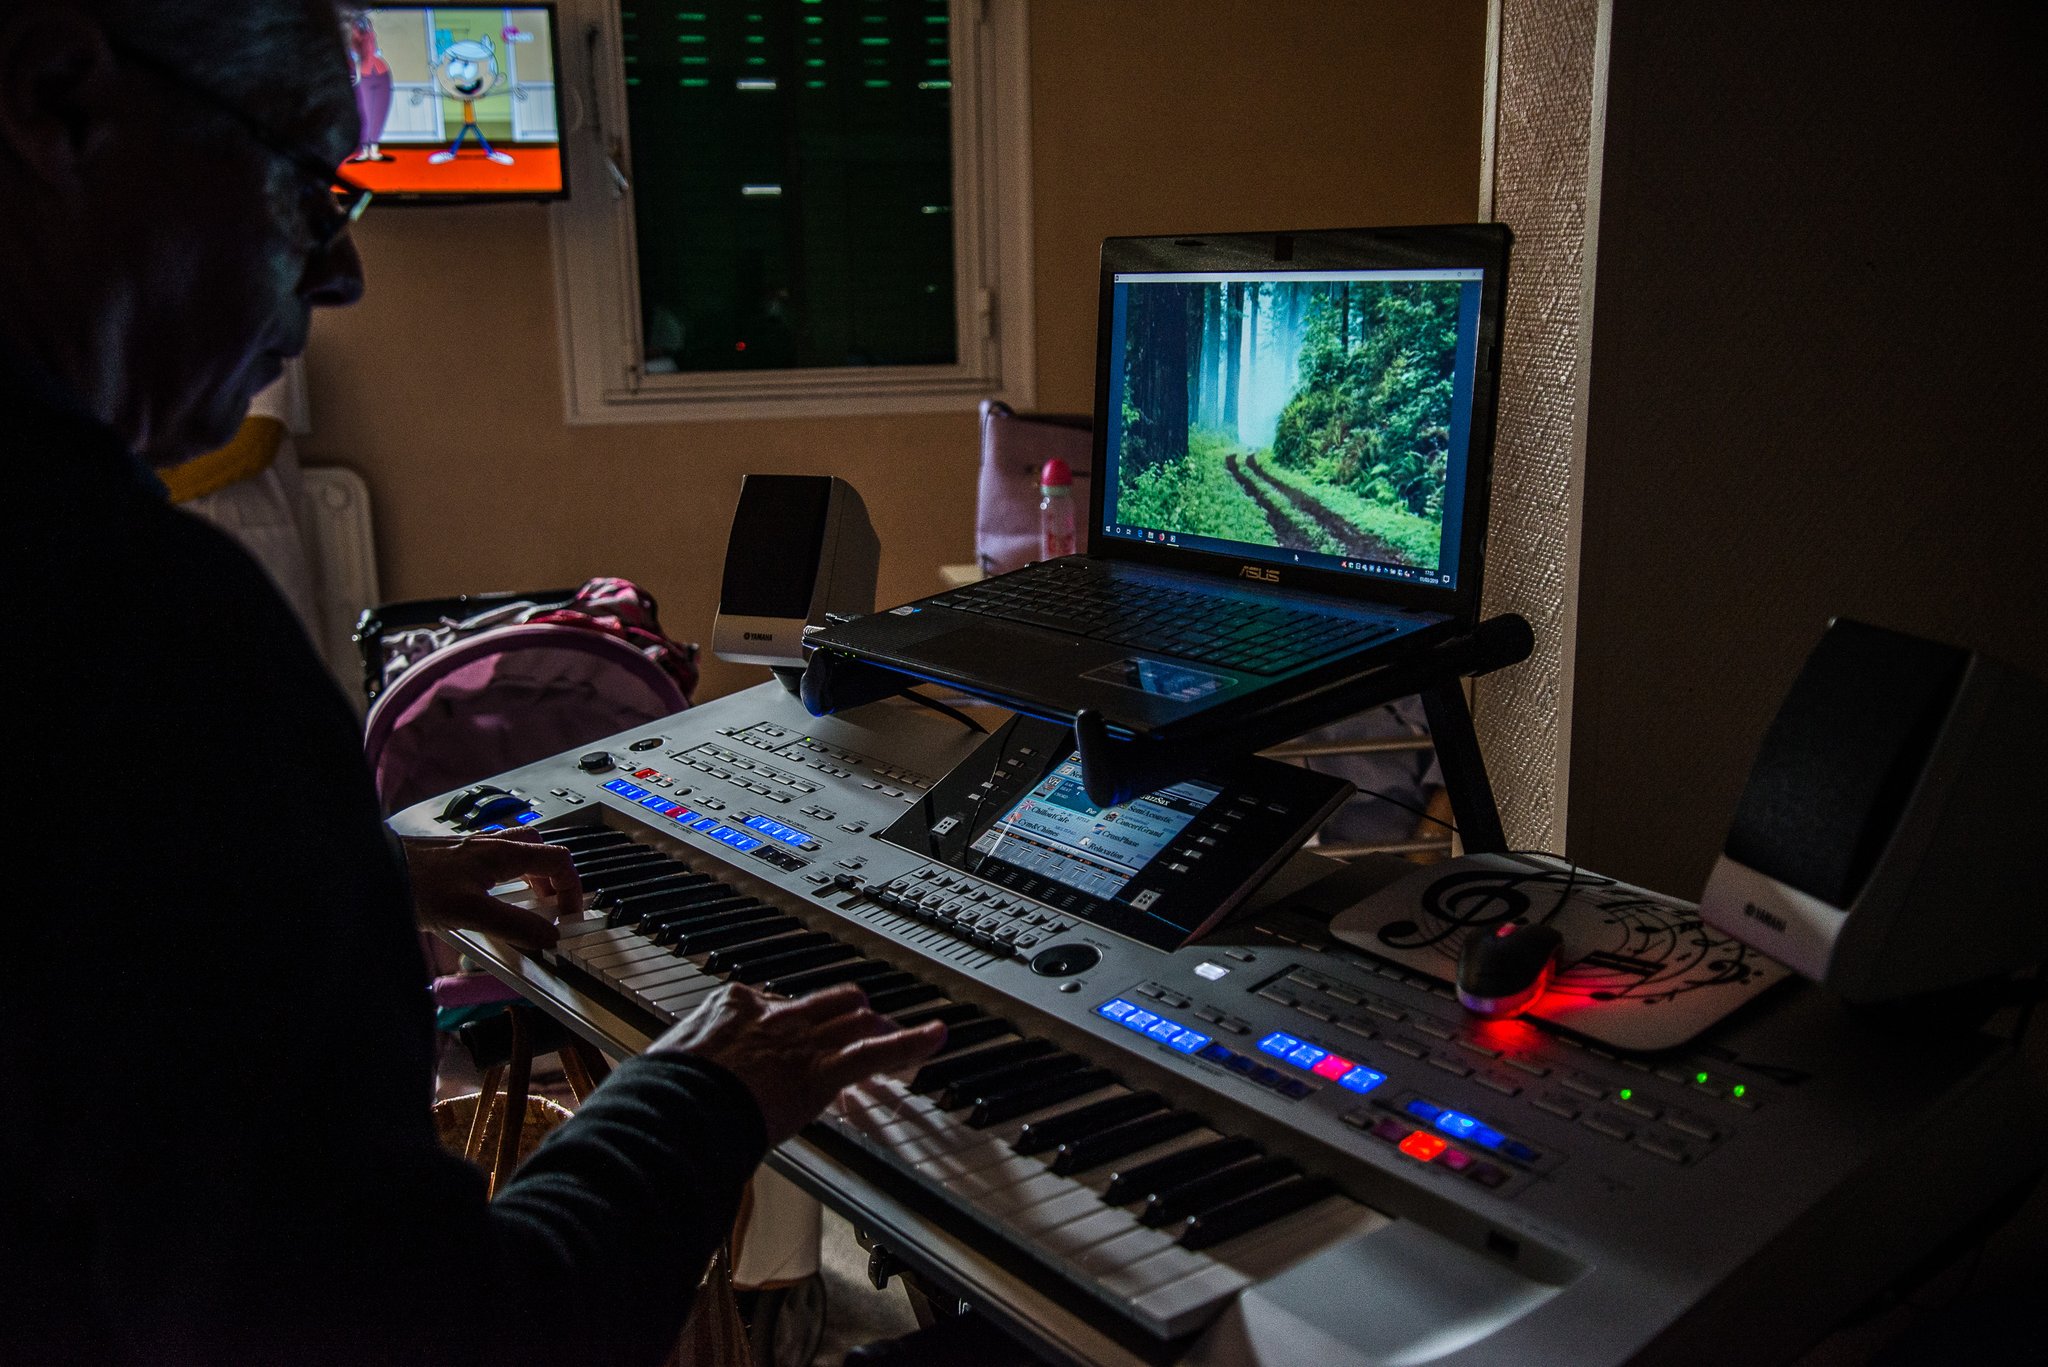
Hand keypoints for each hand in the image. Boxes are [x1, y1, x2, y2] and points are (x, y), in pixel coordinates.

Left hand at [403, 831, 582, 949]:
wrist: (373, 872)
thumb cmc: (415, 884)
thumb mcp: (470, 912)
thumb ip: (513, 925)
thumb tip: (547, 935)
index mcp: (502, 854)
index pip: (558, 860)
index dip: (572, 888)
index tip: (568, 915)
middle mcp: (490, 846)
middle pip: (540, 851)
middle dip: (553, 879)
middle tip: (552, 906)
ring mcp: (471, 850)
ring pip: (516, 853)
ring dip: (530, 876)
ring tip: (527, 904)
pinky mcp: (453, 858)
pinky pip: (492, 862)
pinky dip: (504, 878)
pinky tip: (490, 898)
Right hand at [653, 983, 946, 1145]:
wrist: (673, 1109)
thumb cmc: (659, 1097)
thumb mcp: (663, 1066)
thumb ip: (677, 1065)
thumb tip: (656, 1082)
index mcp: (731, 1007)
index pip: (771, 1002)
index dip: (788, 1020)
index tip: (789, 1032)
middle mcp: (772, 1015)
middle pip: (823, 1002)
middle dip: (847, 1010)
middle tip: (861, 1020)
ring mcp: (800, 1042)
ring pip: (854, 1020)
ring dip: (880, 1025)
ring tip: (902, 1030)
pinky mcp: (820, 1072)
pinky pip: (875, 1051)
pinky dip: (911, 1043)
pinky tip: (936, 1038)